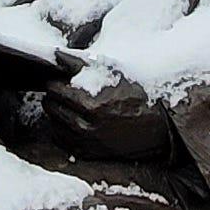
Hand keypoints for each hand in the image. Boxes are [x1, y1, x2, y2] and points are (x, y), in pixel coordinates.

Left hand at [46, 63, 167, 156]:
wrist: (158, 124)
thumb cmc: (136, 95)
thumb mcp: (110, 72)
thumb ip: (79, 64)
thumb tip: (56, 56)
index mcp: (90, 103)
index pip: (54, 89)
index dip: (56, 81)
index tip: (62, 80)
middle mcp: (85, 126)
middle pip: (51, 106)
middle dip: (55, 97)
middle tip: (66, 91)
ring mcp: (86, 142)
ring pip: (54, 124)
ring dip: (58, 114)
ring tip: (71, 106)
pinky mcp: (89, 153)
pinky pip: (62, 141)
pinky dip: (62, 131)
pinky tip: (73, 122)